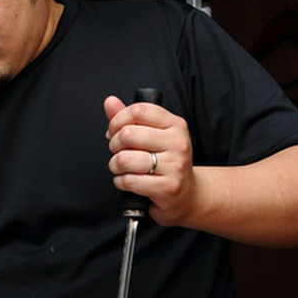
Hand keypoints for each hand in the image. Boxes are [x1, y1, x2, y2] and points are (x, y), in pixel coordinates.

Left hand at [103, 95, 196, 226]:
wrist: (186, 194)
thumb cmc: (165, 163)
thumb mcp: (152, 136)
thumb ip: (129, 118)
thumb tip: (110, 102)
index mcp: (175, 125)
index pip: (139, 111)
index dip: (118, 120)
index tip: (114, 131)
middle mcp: (177, 143)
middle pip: (128, 134)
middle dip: (114, 145)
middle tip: (118, 152)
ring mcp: (174, 166)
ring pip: (125, 159)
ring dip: (115, 165)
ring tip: (121, 168)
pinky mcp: (167, 187)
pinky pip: (129, 181)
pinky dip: (120, 182)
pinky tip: (127, 180)